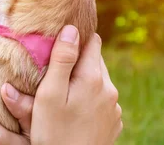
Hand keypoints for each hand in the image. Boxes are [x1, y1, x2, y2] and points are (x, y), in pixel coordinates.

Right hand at [1, 26, 122, 144]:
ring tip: (64, 92)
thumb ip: (61, 60)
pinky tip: (75, 110)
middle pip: (96, 60)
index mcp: (92, 78)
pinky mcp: (114, 122)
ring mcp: (114, 107)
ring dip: (84, 80)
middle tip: (56, 71)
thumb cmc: (53, 133)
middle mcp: (109, 89)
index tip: (59, 44)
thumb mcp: (49, 95)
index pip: (92, 41)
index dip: (75, 38)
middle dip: (78, 61)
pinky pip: (103, 100)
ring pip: (99, 80)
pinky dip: (91, 99)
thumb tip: (70, 29)